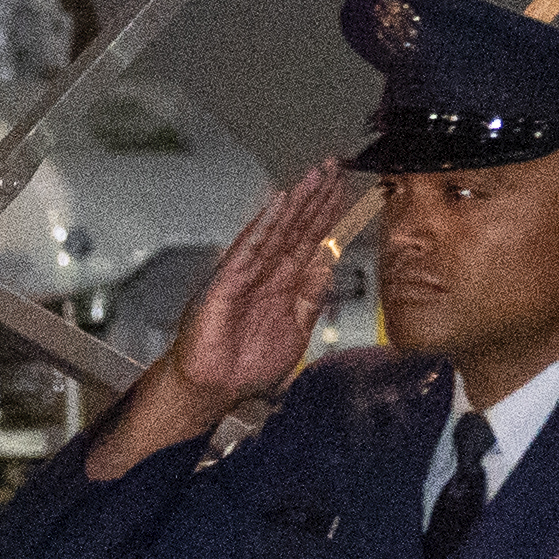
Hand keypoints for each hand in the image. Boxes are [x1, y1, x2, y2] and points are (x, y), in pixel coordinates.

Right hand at [87, 161, 361, 477]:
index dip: (327, 215)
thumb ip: (311, 297)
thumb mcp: (296, 330)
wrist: (214, 391)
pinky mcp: (226, 285)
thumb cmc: (245, 367)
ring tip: (316, 176)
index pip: (309, 241)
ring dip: (296, 203)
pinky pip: (248, 250)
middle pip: (296, 229)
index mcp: (283, 285)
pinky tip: (279, 203)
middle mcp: (265, 274)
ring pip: (276, 233)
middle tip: (335, 166)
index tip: (343, 188)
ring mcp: (246, 276)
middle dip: (316, 198)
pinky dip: (264, 226)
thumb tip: (328, 263)